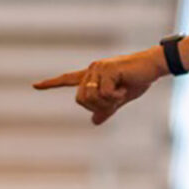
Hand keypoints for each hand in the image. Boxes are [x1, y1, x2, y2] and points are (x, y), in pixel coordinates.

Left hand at [32, 48, 166, 124]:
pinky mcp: (108, 70)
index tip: (35, 86)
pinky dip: (116, 97)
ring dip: (108, 102)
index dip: (51, 83)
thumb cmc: (139, 79)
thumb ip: (107, 109)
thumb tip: (95, 122)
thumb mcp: (121, 98)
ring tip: (121, 93)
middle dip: (98, 106)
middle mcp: (92, 70)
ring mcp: (98, 69)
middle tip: (115, 102)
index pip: (68, 79)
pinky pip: (105, 94)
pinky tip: (125, 89)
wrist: (153, 67)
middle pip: (81, 99)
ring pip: (91, 97)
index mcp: (92, 75)